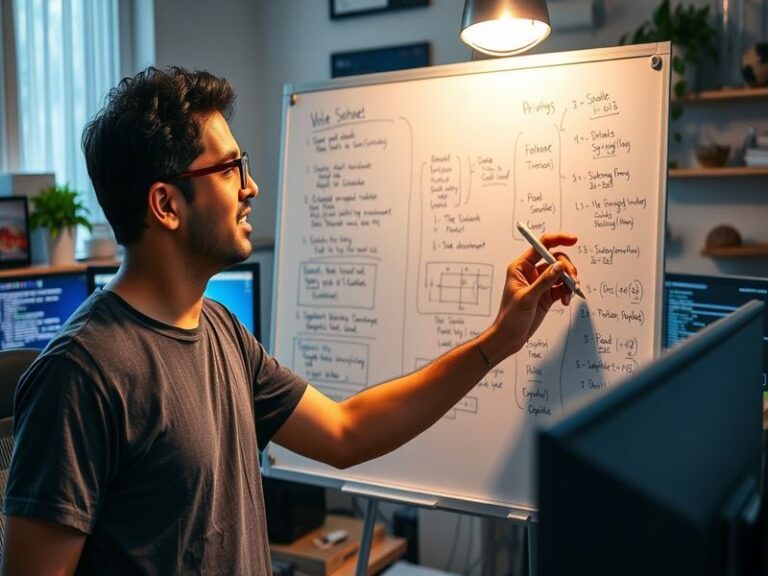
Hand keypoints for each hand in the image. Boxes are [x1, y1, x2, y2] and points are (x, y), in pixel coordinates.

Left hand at [482, 233, 579, 360]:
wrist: (510, 337)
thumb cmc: (510, 318)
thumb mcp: (527, 298)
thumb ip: (544, 281)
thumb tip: (560, 266)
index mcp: (520, 267)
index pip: (541, 246)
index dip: (558, 239)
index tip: (573, 239)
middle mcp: (531, 272)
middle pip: (556, 259)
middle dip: (567, 269)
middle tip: (574, 282)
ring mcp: (541, 283)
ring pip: (562, 273)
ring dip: (570, 282)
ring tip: (570, 295)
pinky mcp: (548, 294)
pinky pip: (563, 287)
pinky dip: (568, 292)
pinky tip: (566, 302)